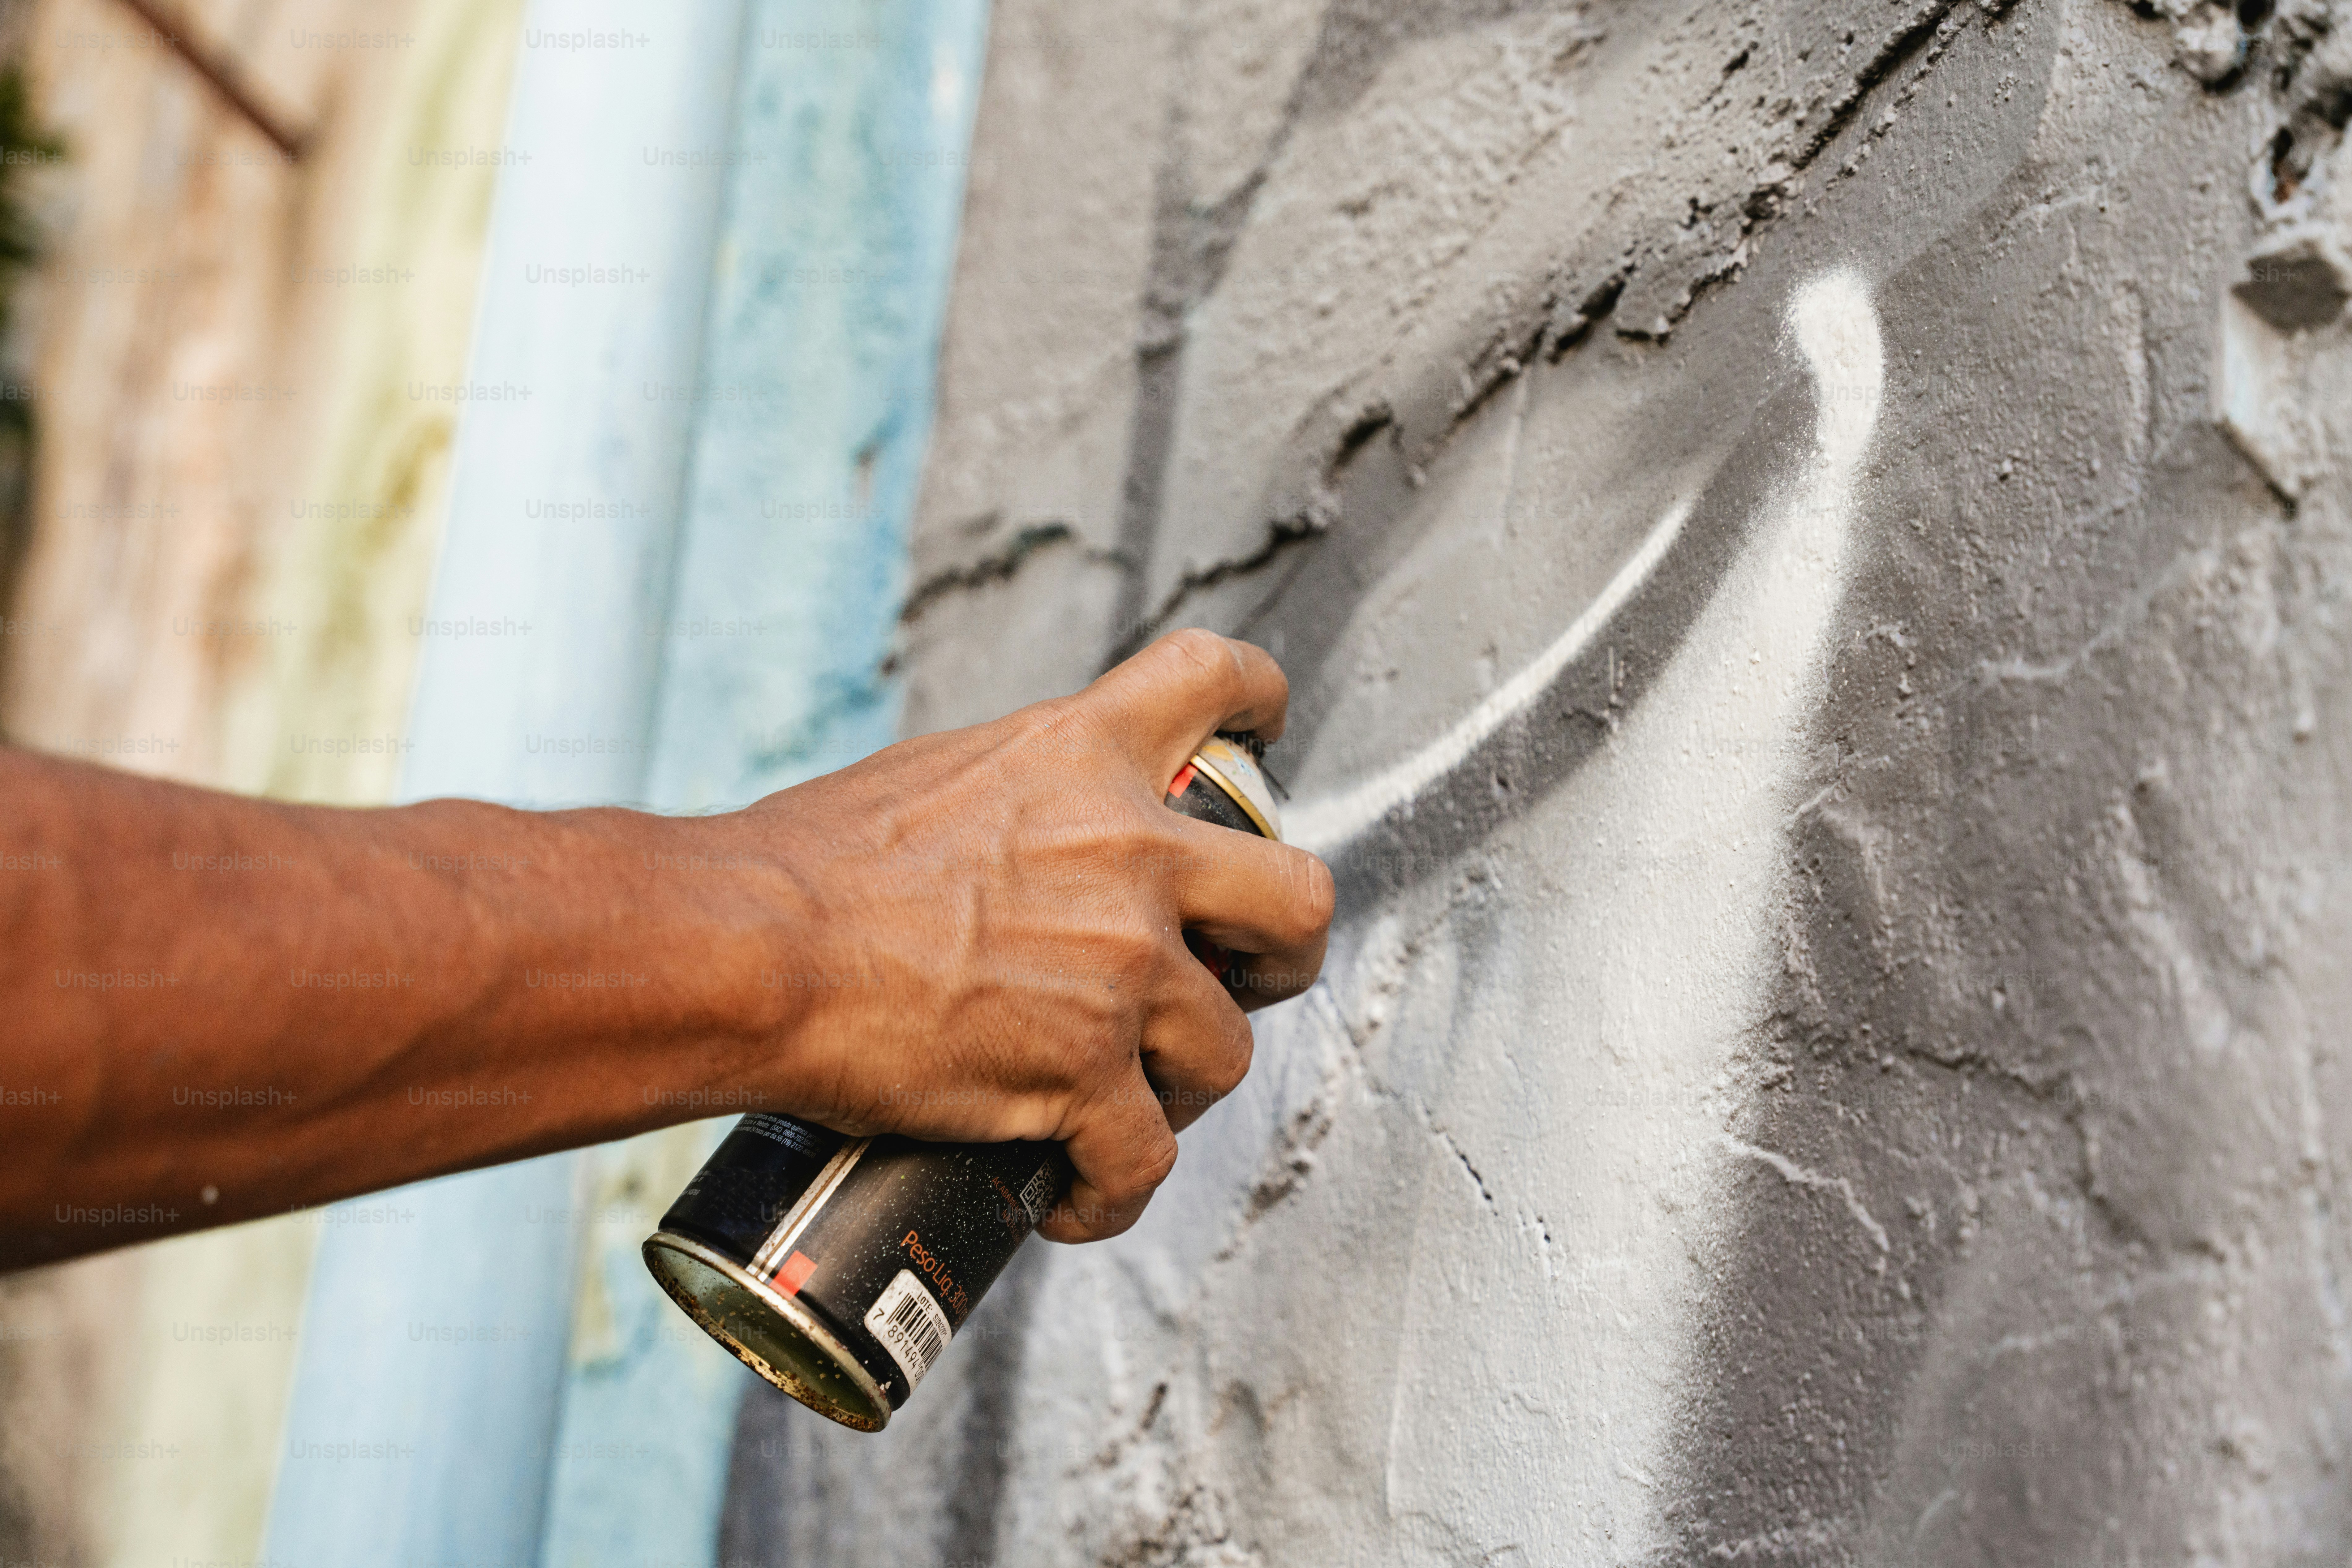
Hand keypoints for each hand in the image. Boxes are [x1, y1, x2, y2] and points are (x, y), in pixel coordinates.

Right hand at [734, 630, 1332, 1241]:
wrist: (752, 951)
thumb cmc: (808, 870)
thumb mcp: (937, 778)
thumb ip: (1020, 794)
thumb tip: (1030, 831)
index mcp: (1085, 757)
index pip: (1217, 681)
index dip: (1260, 701)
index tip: (1265, 733)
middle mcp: (1129, 856)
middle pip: (1296, 897)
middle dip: (1282, 951)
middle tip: (1239, 976)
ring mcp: (1121, 971)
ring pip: (1226, 1050)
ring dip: (1182, 1085)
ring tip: (1121, 1105)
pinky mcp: (1085, 1077)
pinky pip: (1144, 1160)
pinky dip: (1113, 1191)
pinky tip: (1072, 1199)